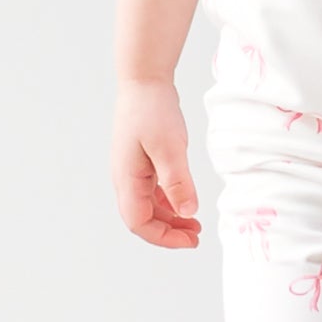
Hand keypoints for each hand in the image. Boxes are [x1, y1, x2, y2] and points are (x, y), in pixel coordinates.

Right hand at [112, 79, 200, 248]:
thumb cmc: (152, 111)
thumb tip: (187, 212)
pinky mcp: (141, 162)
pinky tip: (185, 202)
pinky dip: (168, 202)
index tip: (191, 240)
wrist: (144, 82)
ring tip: (195, 223)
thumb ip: (177, 182)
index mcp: (127, 179)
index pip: (139, 223)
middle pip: (142, 219)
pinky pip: (152, 192)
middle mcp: (125, 179)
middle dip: (168, 232)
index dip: (164, 237)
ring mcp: (132, 171)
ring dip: (170, 218)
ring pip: (148, 206)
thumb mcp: (169, 147)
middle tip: (196, 236)